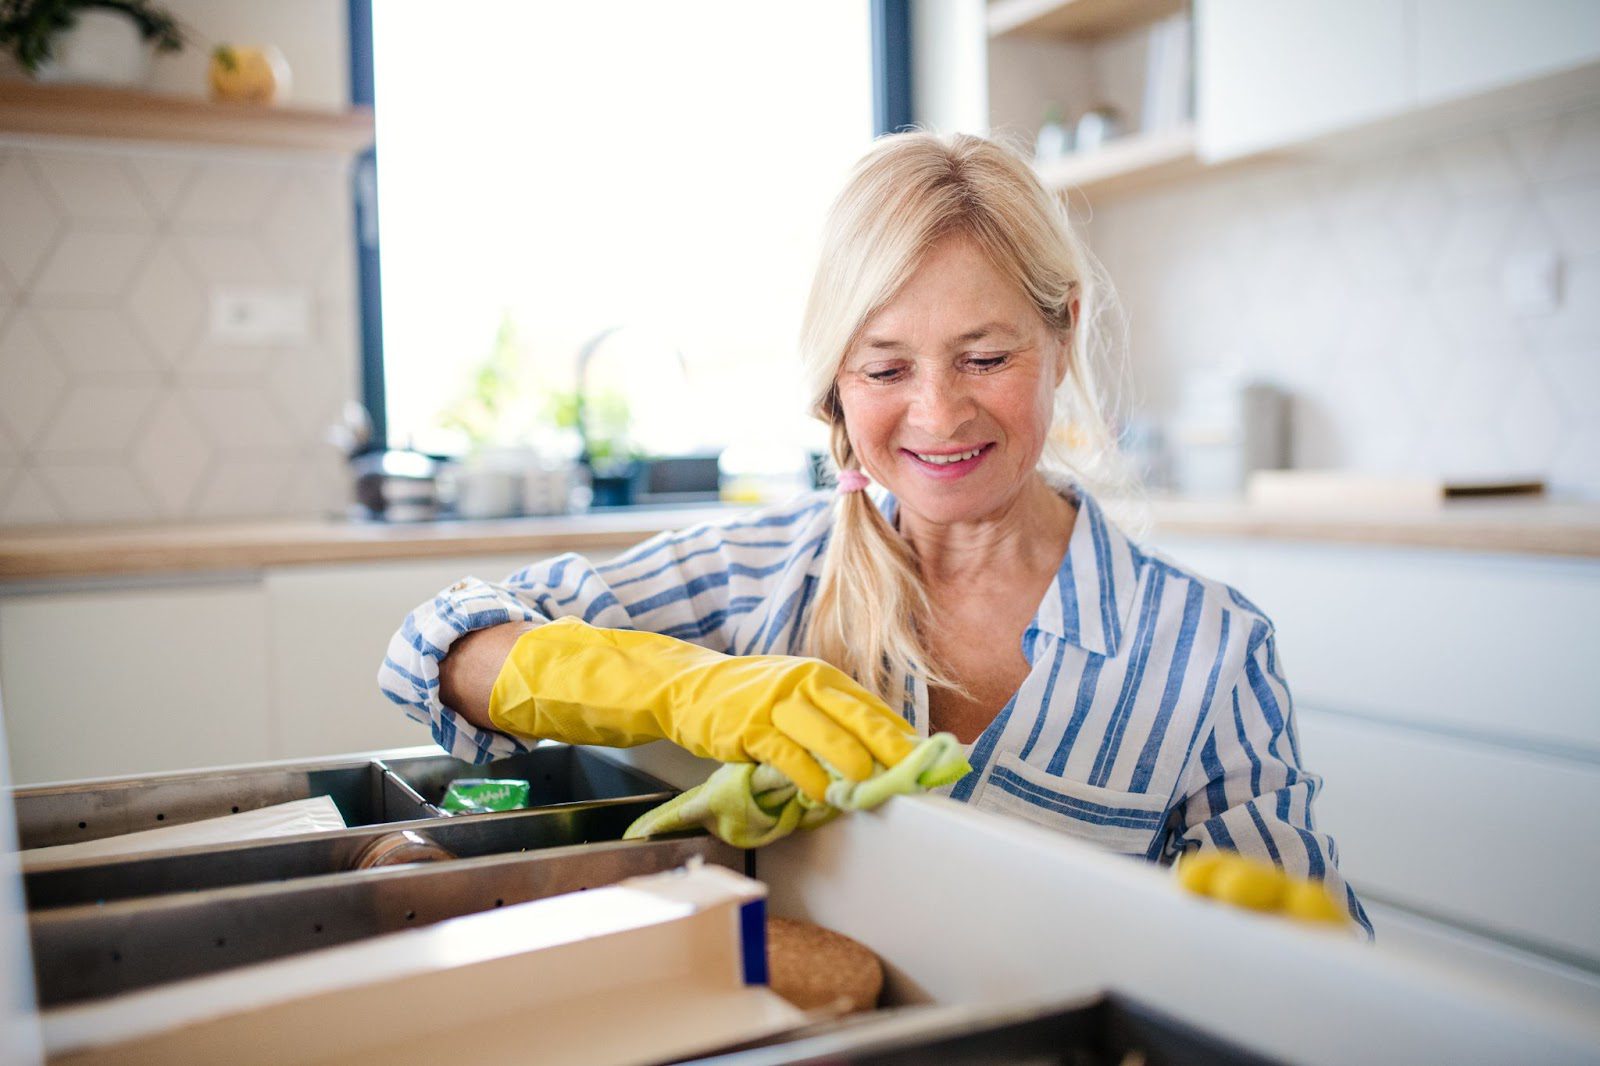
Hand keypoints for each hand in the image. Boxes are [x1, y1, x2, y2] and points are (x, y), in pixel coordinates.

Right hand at [488, 617, 915, 800]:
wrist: (686, 687)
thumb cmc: (748, 699)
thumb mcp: (795, 696)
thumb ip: (832, 719)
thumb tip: (881, 752)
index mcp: (823, 677)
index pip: (875, 710)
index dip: (905, 740)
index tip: (932, 765)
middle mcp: (807, 684)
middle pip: (863, 722)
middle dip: (894, 756)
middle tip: (916, 784)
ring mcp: (779, 704)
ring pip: (832, 741)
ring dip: (856, 773)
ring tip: (871, 795)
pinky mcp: (752, 728)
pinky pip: (791, 759)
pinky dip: (811, 781)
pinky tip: (823, 798)